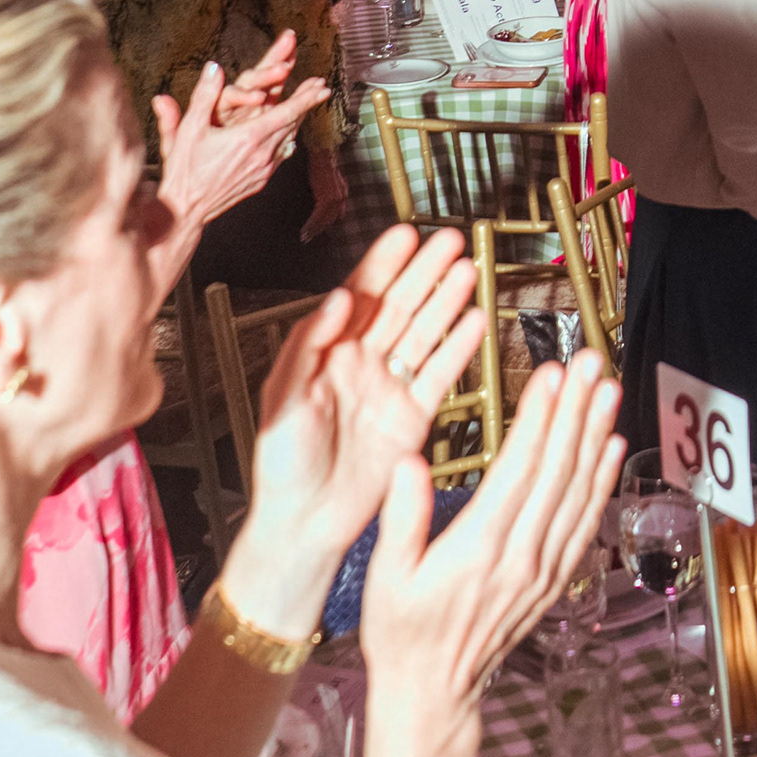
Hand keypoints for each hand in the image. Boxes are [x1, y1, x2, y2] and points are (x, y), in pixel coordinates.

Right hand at [150, 43, 333, 270]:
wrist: (186, 210)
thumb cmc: (185, 170)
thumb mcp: (189, 129)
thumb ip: (204, 95)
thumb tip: (213, 68)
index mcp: (247, 138)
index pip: (285, 113)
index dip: (306, 98)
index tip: (322, 86)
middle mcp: (261, 154)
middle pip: (292, 124)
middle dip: (307, 103)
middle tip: (320, 87)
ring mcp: (263, 170)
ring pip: (288, 139)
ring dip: (299, 121)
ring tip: (307, 106)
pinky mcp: (260, 181)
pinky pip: (281, 155)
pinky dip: (288, 140)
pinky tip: (290, 137)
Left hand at [224, 228, 488, 634]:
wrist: (305, 523)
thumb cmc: (281, 465)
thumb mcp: (281, 398)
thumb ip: (308, 344)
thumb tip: (337, 299)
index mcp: (327, 352)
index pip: (360, 295)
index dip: (383, 263)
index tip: (405, 233)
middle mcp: (362, 363)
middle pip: (400, 306)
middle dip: (425, 272)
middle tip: (449, 240)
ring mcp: (389, 388)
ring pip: (424, 334)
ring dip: (446, 302)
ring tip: (468, 270)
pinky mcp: (412, 418)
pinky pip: (439, 376)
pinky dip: (459, 349)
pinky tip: (475, 323)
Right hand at [358, 356, 624, 756]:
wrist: (433, 694)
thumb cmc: (402, 635)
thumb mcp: (386, 578)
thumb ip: (401, 518)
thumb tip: (411, 464)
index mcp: (478, 550)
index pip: (519, 470)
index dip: (539, 418)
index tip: (550, 374)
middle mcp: (520, 557)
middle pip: (557, 471)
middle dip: (575, 410)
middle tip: (589, 363)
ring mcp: (542, 569)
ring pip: (578, 491)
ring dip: (595, 436)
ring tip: (606, 390)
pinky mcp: (553, 579)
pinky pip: (585, 522)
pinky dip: (602, 482)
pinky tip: (610, 449)